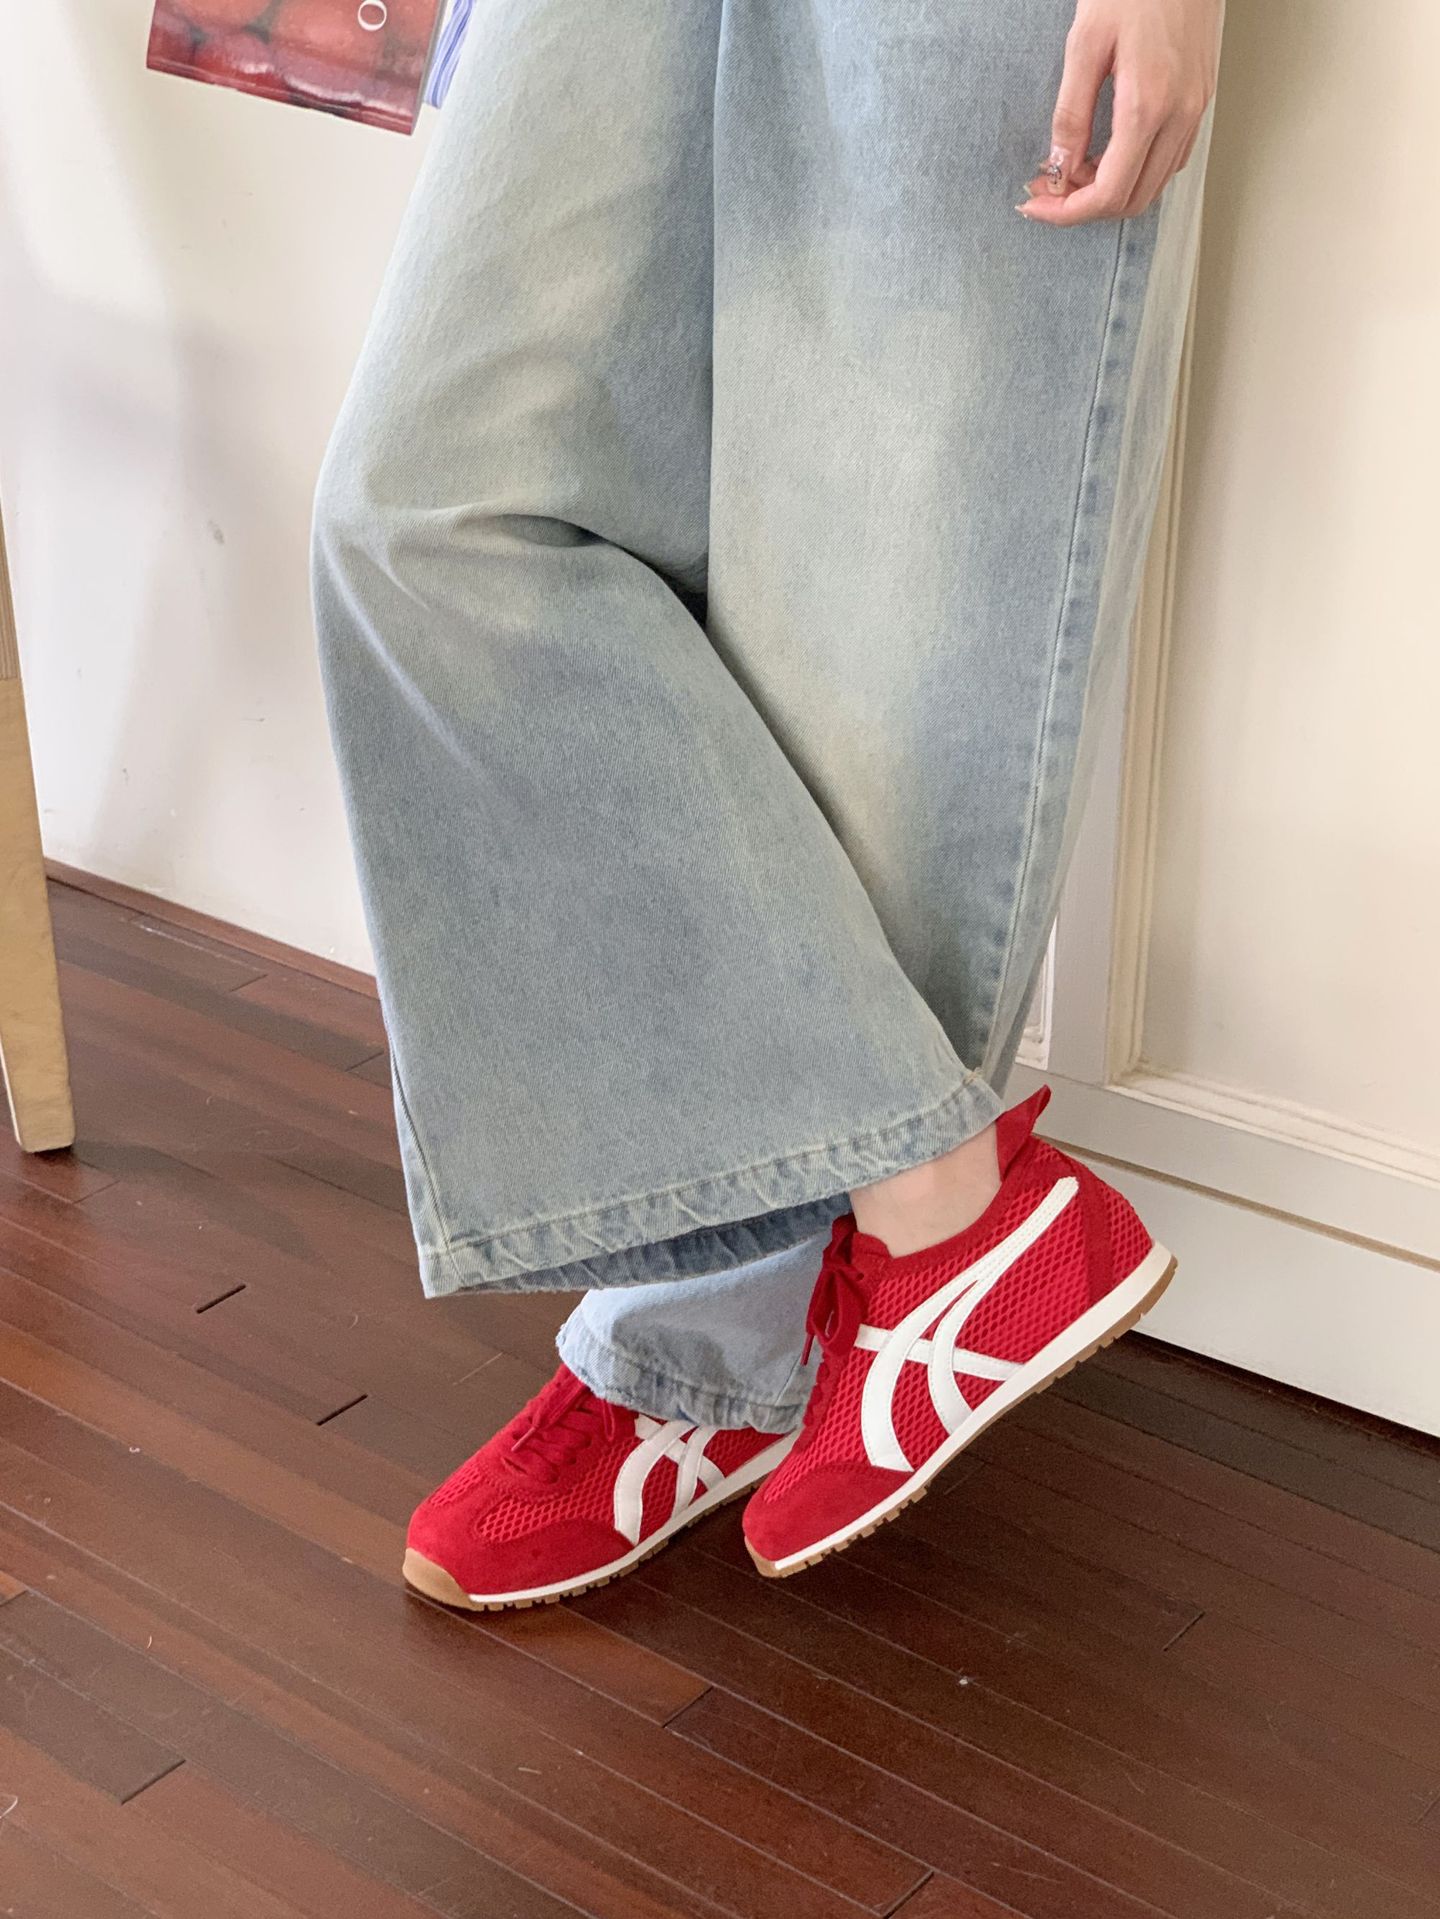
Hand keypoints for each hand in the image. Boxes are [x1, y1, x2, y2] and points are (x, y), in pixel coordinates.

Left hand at [1018, 0, 1222, 226]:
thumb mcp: (1085, 44)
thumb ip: (1071, 114)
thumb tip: (1057, 168)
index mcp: (1147, 105)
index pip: (1108, 193)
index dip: (1067, 213)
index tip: (1036, 205)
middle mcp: (1179, 116)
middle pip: (1132, 201)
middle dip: (1084, 206)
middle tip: (1048, 189)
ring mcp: (1195, 110)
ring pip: (1152, 186)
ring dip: (1110, 191)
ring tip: (1073, 168)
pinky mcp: (1200, 100)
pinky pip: (1169, 160)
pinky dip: (1135, 172)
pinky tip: (1108, 154)